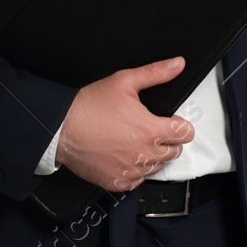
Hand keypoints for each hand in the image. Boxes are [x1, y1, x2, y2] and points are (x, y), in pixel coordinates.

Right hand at [55, 57, 194, 191]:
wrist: (60, 128)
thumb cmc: (89, 106)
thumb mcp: (124, 81)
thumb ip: (155, 73)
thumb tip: (178, 64)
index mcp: (150, 130)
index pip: (185, 135)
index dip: (181, 125)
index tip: (171, 121)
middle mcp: (143, 154)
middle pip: (174, 152)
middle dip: (168, 140)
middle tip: (151, 129)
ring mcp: (129, 171)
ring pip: (156, 167)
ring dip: (152, 156)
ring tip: (136, 141)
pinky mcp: (115, 182)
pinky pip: (137, 181)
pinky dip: (135, 170)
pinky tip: (125, 156)